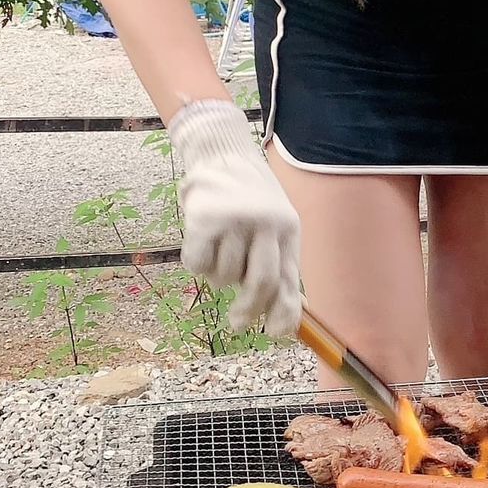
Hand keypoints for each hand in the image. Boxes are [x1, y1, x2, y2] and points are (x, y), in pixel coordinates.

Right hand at [168, 100, 301, 336]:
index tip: (273, 334)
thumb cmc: (250, 197)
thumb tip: (284, 318)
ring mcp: (235, 221)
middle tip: (237, 323)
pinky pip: (198, 265)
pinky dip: (197, 262)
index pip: (289, 280)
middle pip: (261, 285)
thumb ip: (278, 262)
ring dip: (219, 275)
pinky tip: (203, 241)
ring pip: (224, 277)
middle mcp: (266, 224)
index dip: (284, 313)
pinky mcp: (205, 220)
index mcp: (289, 228)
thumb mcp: (276, 224)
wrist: (221, 153)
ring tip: (221, 247)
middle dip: (248, 310)